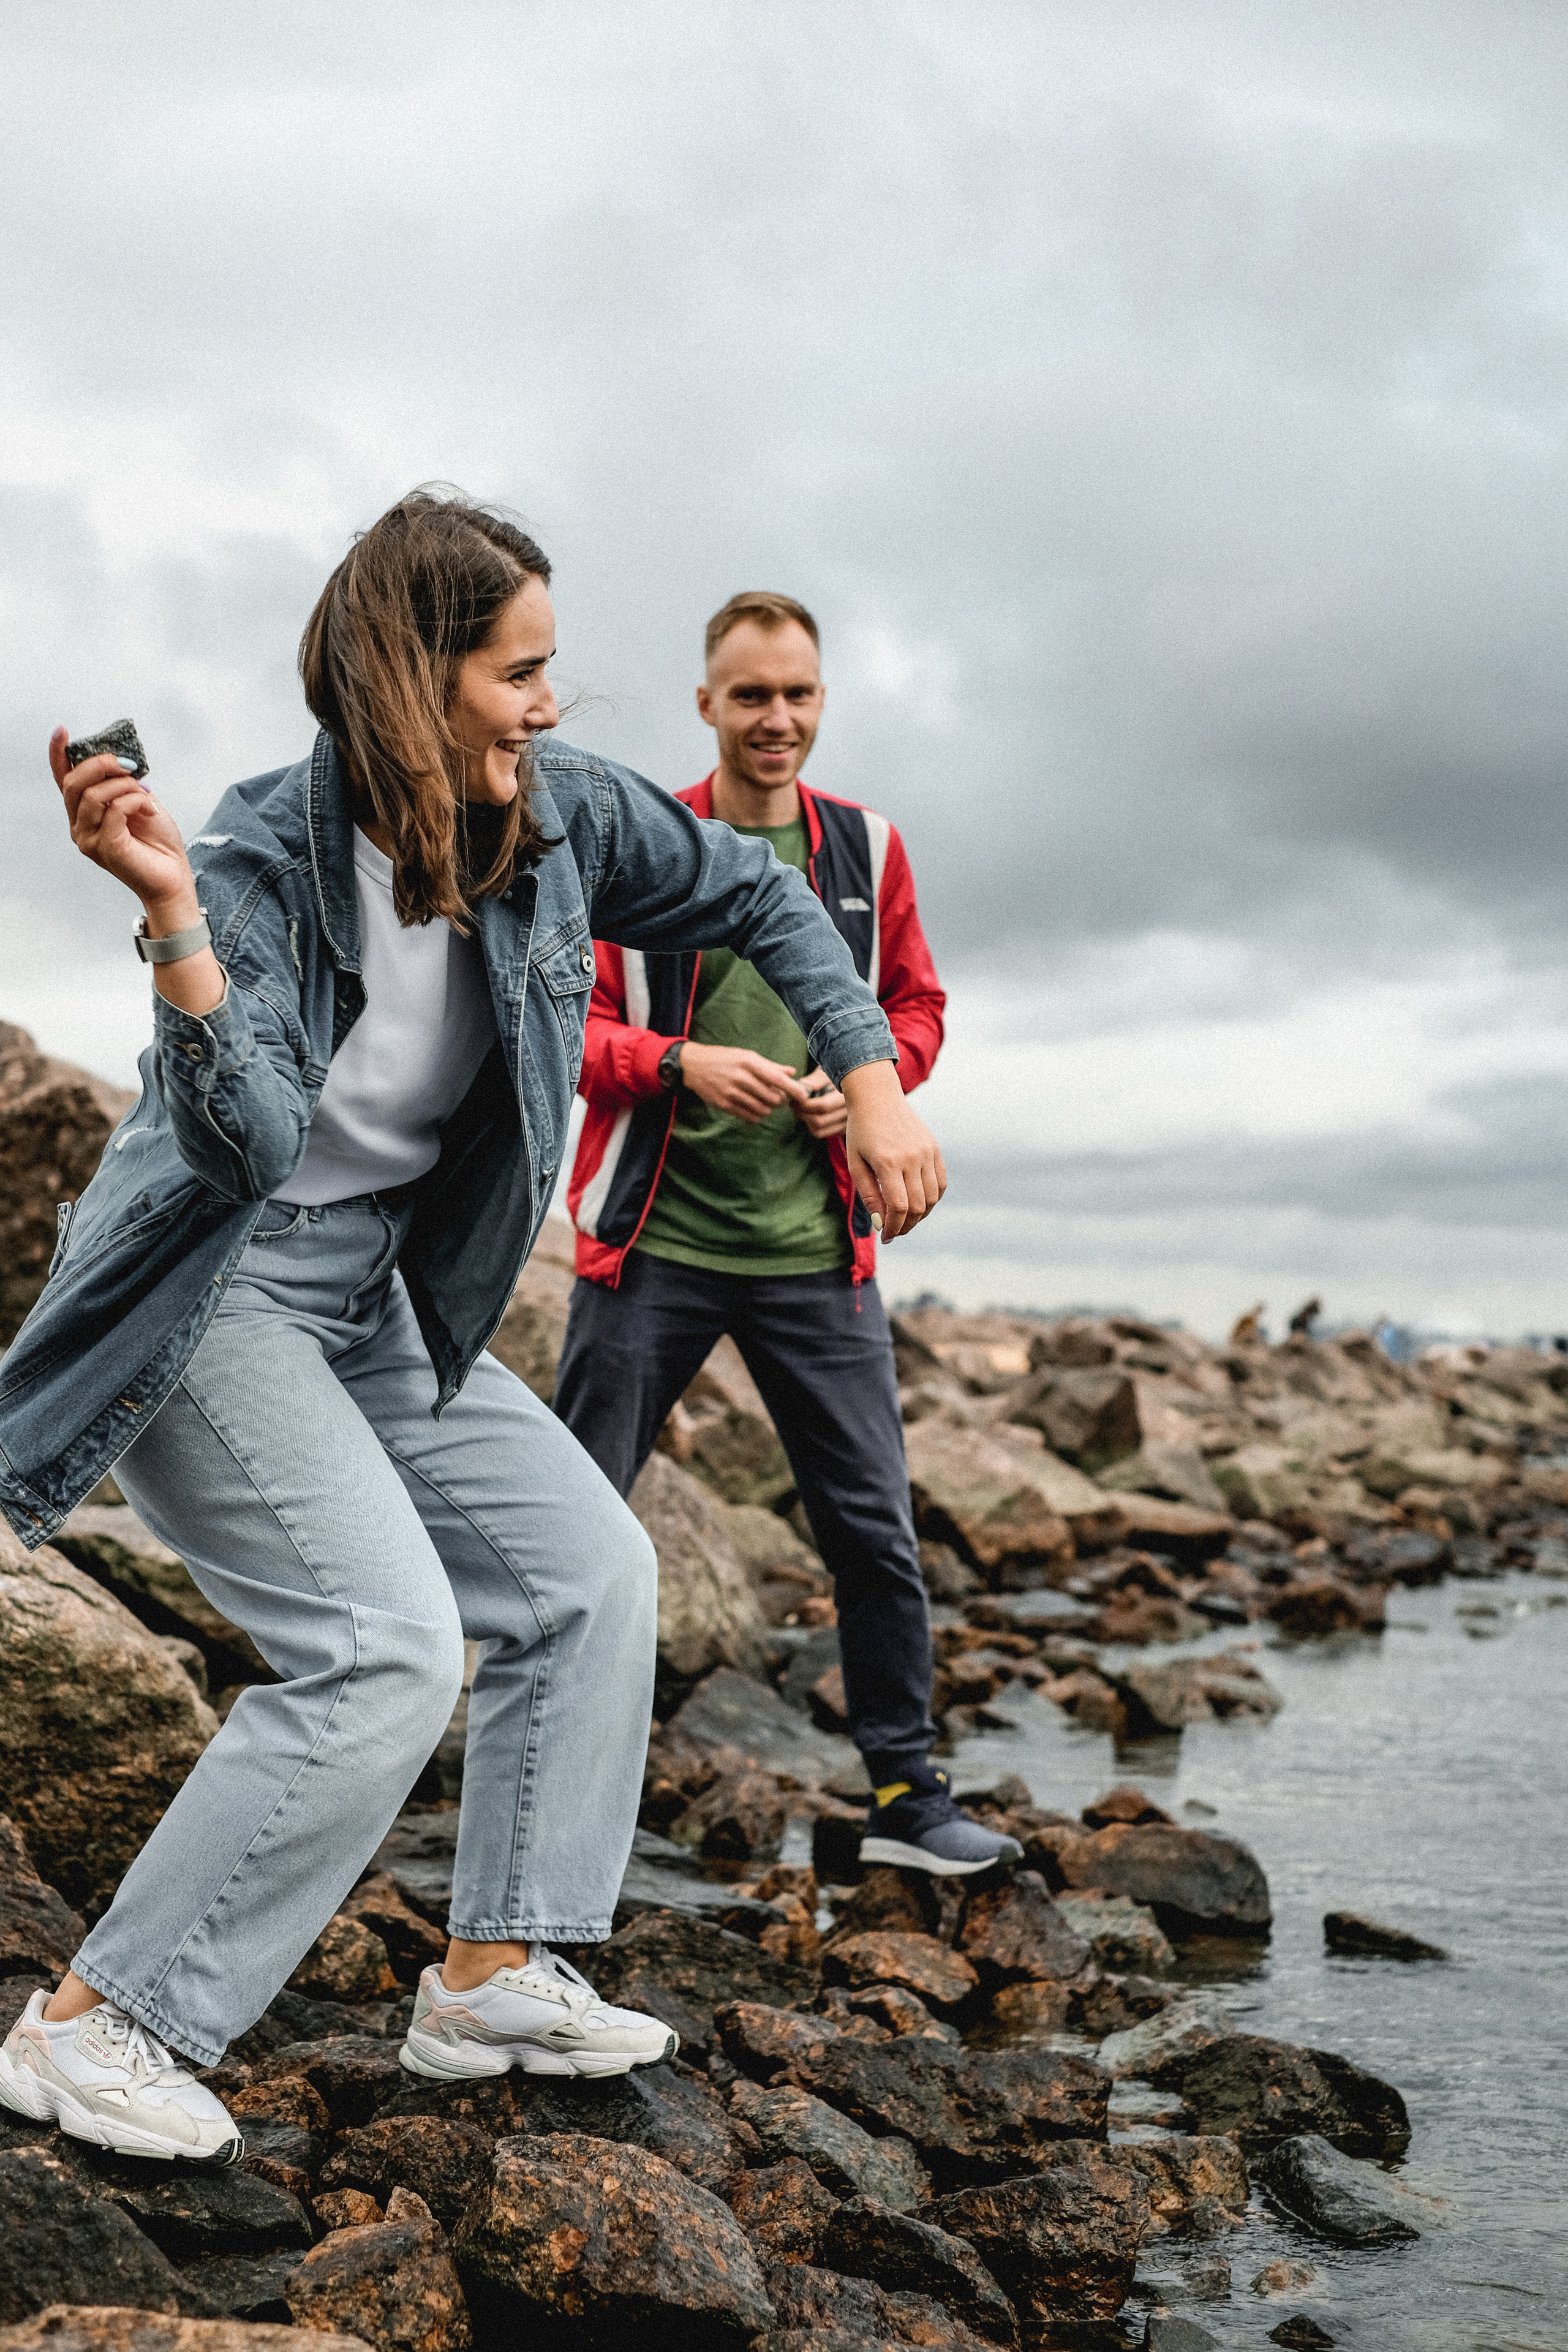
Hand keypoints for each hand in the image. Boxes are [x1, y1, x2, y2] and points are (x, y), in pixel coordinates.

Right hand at [50, 725, 195, 925]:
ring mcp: (89, 839)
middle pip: (74, 783)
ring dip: (124, 786)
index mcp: (84, 813)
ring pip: (94, 794)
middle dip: (101, 764)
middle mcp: (79, 826)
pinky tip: (150, 809)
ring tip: (146, 794)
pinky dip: (135, 800)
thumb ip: (121, 784)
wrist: (173, 877)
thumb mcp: (139, 802)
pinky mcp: (105, 847)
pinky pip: (114, 809)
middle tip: (129, 765)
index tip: (62, 730)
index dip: (59, 754)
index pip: (63, 780)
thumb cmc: (158, 842)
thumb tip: (117, 760)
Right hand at [678, 1042, 803, 1123]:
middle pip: (772, 1097)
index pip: (777, 1079)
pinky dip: (757, 1115)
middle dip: (780, 1100)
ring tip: (766, 1102)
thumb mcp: (746, 1055)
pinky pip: (749, 1116)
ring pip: (762, 1109)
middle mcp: (740, 1077)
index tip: (804, 1096)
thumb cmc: (723, 1058)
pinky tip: (755, 1108)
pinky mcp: (724, 1104)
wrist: (693, 1065)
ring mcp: (731, 1092)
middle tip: (778, 1096)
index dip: (793, 1089)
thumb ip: (770, 1065)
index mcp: (748, 1062)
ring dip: (769, 1109)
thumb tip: (791, 1072)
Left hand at [792, 1067, 848, 1138]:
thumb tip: (803, 1085)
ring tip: (799, 1109)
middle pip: (819, 1121)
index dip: (805, 1103)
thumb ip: (817, 1079)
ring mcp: (847, 1123)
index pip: (823, 1106)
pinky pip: (823, 1133)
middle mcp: (850, 1113)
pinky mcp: (843, 1128)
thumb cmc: (841, 1072)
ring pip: (819, 1130)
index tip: (794, 1097)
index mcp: (848, 1096)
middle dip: (801, 1113)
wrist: (856, 1080)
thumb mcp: (831, 1070)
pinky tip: (808, 1114)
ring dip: (805, 1120)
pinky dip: (811, 1125)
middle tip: (793, 1103)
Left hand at [840, 1059, 945, 1238]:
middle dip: (905, 1225)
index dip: (893, 1227)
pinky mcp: (934, 1149)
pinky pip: (940, 1183)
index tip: (886, 1238)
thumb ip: (869, 1195)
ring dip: (920, 1215)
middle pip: (917, 1206)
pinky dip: (933, 1198)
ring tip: (904, 1219)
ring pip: (932, 1198)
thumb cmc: (861, 1132)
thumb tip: (881, 1224)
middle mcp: (912, 1157)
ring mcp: (927, 1152)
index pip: (898, 1207)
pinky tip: (919, 1203)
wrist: (878, 1098)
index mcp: (888, 1162)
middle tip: (894, 1231)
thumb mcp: (856, 1164)